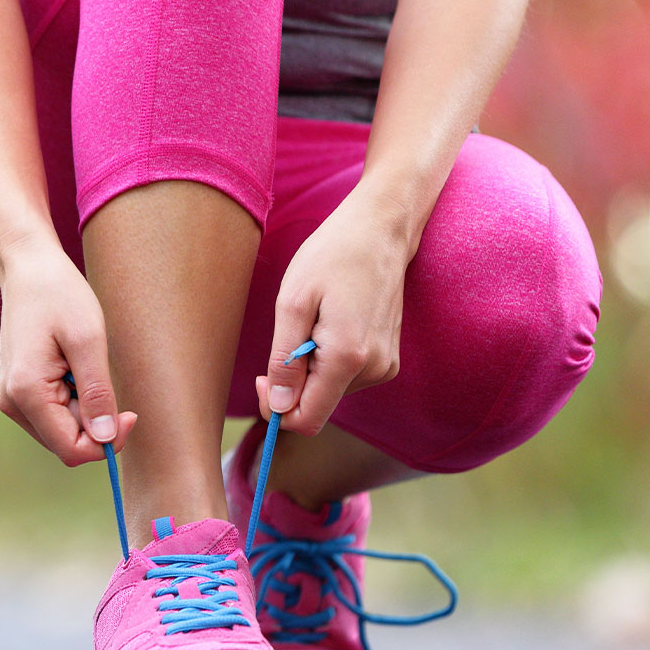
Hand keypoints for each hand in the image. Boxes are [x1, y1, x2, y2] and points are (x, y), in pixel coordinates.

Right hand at [0, 244, 139, 466]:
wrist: (28, 268)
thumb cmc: (59, 294)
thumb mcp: (88, 340)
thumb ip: (97, 393)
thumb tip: (105, 439)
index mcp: (26, 392)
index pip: (72, 450)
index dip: (107, 441)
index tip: (130, 412)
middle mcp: (11, 402)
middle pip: (66, 444)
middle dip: (96, 425)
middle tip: (109, 381)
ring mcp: (11, 398)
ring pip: (61, 432)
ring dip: (84, 411)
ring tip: (84, 368)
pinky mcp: (16, 391)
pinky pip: (52, 416)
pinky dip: (73, 402)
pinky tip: (73, 369)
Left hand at [255, 189, 412, 434]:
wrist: (379, 230)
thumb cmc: (331, 256)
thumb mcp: (293, 303)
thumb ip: (284, 361)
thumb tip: (279, 408)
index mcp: (348, 358)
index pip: (308, 419)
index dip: (277, 409)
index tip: (261, 377)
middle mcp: (374, 369)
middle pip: (318, 404)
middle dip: (293, 382)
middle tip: (287, 332)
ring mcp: (385, 365)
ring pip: (330, 390)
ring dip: (311, 366)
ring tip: (315, 320)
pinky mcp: (388, 359)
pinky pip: (346, 376)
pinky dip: (328, 359)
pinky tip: (331, 322)